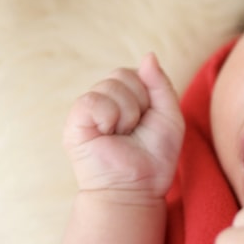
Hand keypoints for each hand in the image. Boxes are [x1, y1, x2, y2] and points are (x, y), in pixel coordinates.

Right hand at [62, 53, 183, 195]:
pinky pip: (92, 100)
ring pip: (110, 85)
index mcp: (125, 97)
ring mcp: (88, 110)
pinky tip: (108, 133)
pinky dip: (108, 116)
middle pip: (122, 74)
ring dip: (126, 114)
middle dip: (139, 103)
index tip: (148, 119)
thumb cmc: (154, 158)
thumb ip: (161, 84)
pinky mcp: (75, 122)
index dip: (149, 94)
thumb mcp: (169, 116)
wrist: (138, 189)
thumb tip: (148, 55)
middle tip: (134, 129)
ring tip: (122, 135)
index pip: (136, 72)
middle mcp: (104, 100)